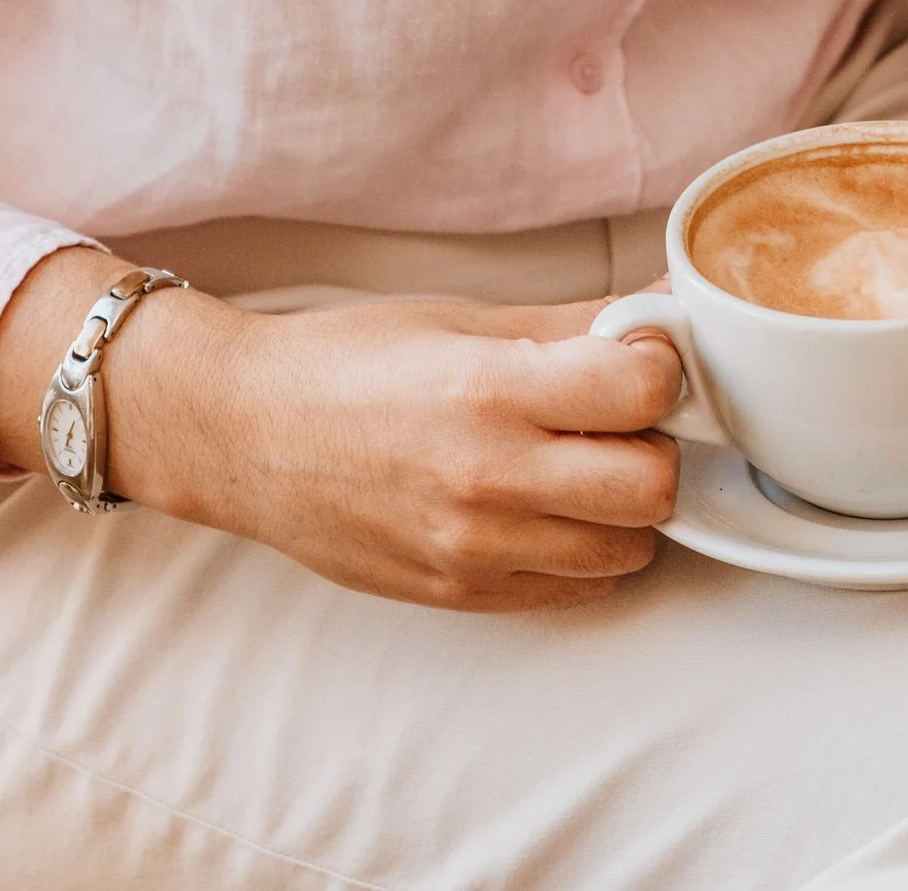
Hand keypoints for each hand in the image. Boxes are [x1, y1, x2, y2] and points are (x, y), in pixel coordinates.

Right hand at [0, 251, 683, 609]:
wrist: (245, 435)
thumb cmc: (347, 361)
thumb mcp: (458, 319)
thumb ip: (569, 323)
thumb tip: (662, 313)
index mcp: (489, 389)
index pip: (643, 391)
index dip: (658, 370)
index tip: (639, 359)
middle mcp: (489, 477)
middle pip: (653, 486)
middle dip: (653, 446)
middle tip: (619, 420)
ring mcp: (476, 548)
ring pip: (627, 551)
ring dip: (624, 509)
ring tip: (580, 465)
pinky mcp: (463, 594)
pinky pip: (574, 590)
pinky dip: (582, 552)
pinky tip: (545, 508)